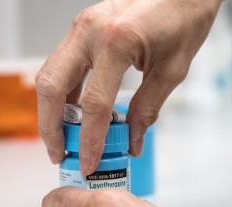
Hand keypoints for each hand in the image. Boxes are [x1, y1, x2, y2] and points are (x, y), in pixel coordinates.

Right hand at [36, 0, 222, 173]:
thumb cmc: (183, 19)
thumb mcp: (172, 70)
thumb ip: (147, 108)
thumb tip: (132, 141)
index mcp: (116, 41)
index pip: (94, 104)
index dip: (89, 139)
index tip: (88, 163)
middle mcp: (89, 32)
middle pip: (51, 87)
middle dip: (50, 127)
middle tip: (58, 153)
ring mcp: (81, 27)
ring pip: (49, 75)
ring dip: (51, 111)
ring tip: (62, 139)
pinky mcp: (82, 29)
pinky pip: (61, 65)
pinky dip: (63, 92)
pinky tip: (73, 113)